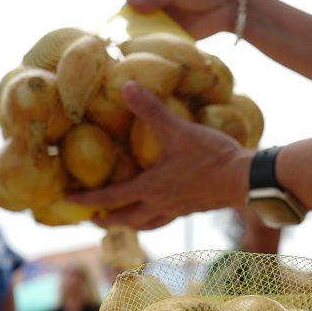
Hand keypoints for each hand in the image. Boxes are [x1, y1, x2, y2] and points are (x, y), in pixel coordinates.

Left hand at [67, 81, 252, 229]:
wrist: (245, 179)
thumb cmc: (211, 156)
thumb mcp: (178, 130)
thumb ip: (151, 109)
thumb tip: (127, 86)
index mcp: (151, 188)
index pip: (110, 199)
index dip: (86, 200)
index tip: (66, 200)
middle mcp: (160, 204)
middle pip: (125, 220)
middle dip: (106, 220)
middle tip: (91, 219)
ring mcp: (177, 209)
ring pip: (146, 224)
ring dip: (129, 223)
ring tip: (122, 219)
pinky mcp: (193, 209)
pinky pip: (166, 220)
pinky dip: (154, 219)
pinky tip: (159, 209)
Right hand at [116, 0, 239, 39]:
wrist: (226, 7)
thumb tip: (127, 1)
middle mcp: (149, 6)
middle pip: (128, 12)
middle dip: (125, 19)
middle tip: (131, 24)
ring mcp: (158, 23)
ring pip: (137, 30)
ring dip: (134, 36)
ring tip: (132, 42)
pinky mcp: (167, 39)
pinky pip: (153, 44)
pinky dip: (148, 48)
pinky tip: (145, 52)